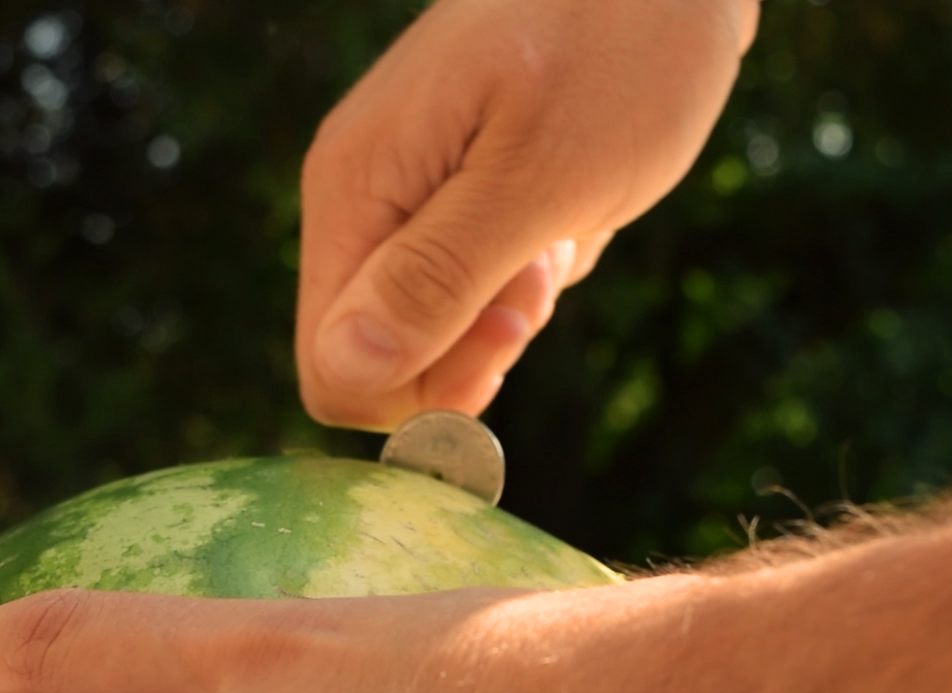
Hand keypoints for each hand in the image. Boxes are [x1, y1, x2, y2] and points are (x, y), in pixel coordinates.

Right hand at [295, 0, 759, 429]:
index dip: (420, 388)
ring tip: (562, 221)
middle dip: (472, 346)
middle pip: (382, 358)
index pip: (332, 371)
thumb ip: (436, 279)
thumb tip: (343, 373)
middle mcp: (360, 201)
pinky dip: (533, 271)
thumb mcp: (539, 177)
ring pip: (436, 327)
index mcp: (354, 193)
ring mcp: (405, 196)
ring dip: (513, 307)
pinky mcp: (454, 193)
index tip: (511, 328)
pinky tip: (568, 208)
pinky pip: (476, 285)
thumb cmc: (619, 45)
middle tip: (545, 268)